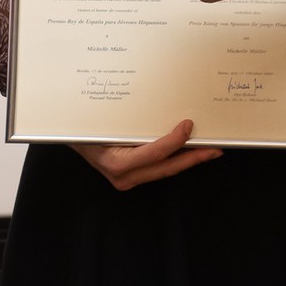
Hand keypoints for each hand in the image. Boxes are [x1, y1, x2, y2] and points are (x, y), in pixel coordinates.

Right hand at [69, 119, 222, 190]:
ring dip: (188, 159)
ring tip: (208, 149)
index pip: (153, 154)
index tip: (188, 125)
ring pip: (165, 170)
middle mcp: (123, 176)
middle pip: (166, 168)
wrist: (69, 136)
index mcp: (115, 162)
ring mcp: (128, 179)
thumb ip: (127, 120)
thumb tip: (155, 106)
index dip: (174, 141)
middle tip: (215, 148)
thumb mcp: (103, 120)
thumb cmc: (83, 126)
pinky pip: (158, 168)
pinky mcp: (133, 176)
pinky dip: (175, 159)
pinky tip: (188, 150)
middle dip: (193, 158)